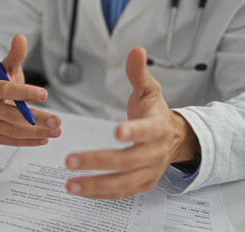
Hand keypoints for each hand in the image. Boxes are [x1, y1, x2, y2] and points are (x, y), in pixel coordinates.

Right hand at [0, 34, 61, 145]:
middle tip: (58, 120)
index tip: (46, 94)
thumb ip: (16, 55)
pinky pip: (10, 142)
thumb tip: (20, 37)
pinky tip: (45, 139)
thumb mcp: (9, 68)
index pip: (6, 90)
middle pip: (11, 114)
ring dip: (37, 133)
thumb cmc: (3, 83)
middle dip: (37, 118)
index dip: (25, 93)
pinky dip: (29, 142)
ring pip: (12, 131)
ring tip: (56, 131)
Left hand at [65, 48, 198, 198]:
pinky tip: (80, 190)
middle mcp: (156, 153)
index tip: (115, 131)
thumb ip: (139, 74)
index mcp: (159, 127)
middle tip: (70, 160)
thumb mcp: (150, 90)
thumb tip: (135, 50)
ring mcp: (150, 171)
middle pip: (129, 161)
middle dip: (99, 161)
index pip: (149, 130)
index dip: (134, 131)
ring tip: (69, 184)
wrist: (174, 138)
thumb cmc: (156, 112)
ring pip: (124, 182)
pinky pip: (121, 193)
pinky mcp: (142, 184)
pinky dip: (101, 193)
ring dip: (96, 184)